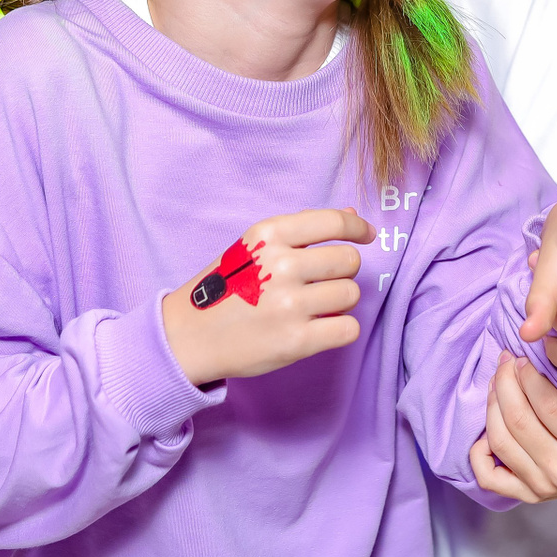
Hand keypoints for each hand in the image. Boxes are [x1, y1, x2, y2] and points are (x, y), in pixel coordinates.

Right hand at [160, 208, 374, 384]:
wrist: (189, 336)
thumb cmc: (227, 288)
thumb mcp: (255, 247)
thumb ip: (303, 230)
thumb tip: (354, 214)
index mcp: (269, 235)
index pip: (334, 222)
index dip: (358, 228)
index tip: (367, 235)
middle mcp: (280, 266)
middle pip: (349, 260)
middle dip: (342, 270)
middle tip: (320, 282)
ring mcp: (289, 305)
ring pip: (351, 294)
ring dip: (340, 301)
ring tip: (313, 307)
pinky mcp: (296, 342)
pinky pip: (348, 328)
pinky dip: (340, 329)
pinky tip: (320, 328)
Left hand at [470, 354, 556, 502]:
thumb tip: (545, 349)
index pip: (546, 406)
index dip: (528, 376)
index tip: (522, 356)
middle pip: (518, 423)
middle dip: (505, 384)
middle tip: (505, 359)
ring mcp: (543, 489)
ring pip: (500, 443)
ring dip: (492, 406)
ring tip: (497, 381)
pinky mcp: (530, 496)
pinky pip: (490, 477)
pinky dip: (479, 452)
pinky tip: (488, 425)